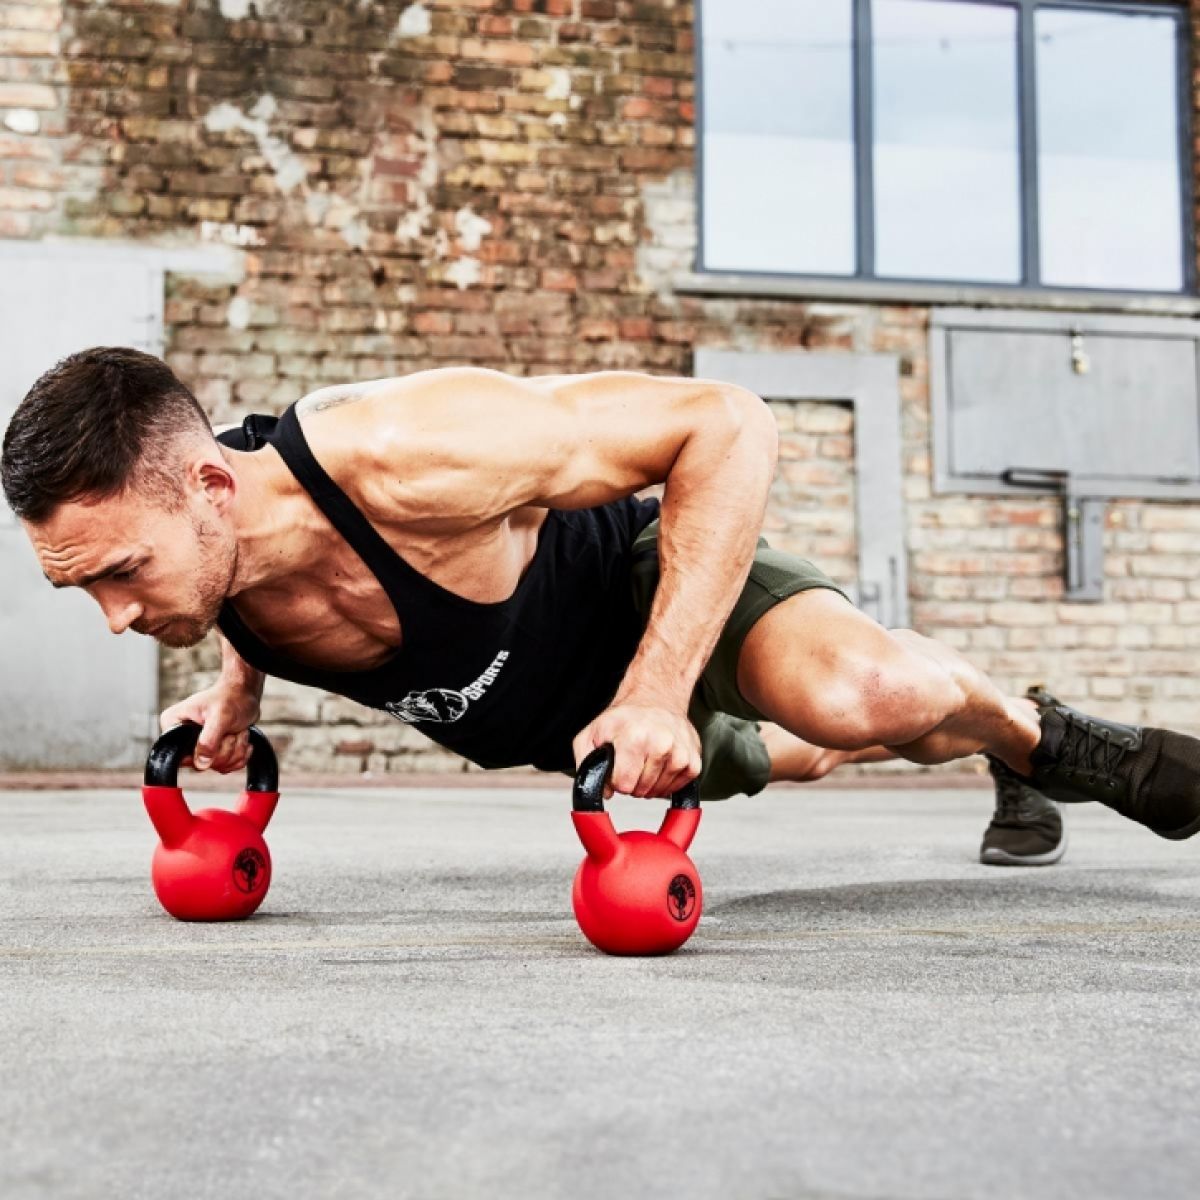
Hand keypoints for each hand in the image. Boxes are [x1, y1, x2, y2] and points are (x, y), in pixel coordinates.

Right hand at [159, 682, 261, 772]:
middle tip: (231, 730)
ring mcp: (198, 747)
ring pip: (216, 767)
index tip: (219, 735)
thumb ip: (209, 740)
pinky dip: (240, 754)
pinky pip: (227, 767)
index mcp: (173, 724)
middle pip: (200, 764)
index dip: (202, 752)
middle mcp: (182, 738)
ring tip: (237, 731)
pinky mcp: (212, 752)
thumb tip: (201, 764)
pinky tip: (241, 738)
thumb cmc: (231, 698)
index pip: (179, 755)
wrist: (246, 694)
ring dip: (235, 750)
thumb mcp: (220, 716)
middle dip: (224, 749)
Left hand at [572, 701, 701, 798]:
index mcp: (635, 738)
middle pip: (641, 790)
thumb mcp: (592, 733)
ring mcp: (681, 754)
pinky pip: (676, 789)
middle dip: (632, 781)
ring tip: (645, 760)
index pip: (623, 785)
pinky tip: (659, 765)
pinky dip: (665, 783)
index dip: (616, 780)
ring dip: (648, 783)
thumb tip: (604, 792)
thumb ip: (586, 763)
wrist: (656, 698)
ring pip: (658, 792)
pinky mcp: (694, 762)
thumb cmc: (625, 718)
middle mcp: (662, 744)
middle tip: (631, 761)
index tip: (618, 765)